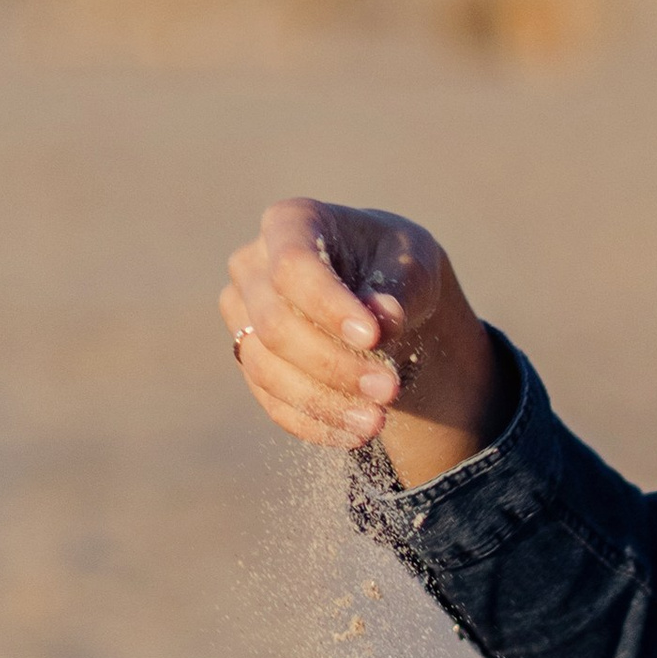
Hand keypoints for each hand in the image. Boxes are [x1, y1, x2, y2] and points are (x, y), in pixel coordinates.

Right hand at [220, 198, 510, 484]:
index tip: (373, 339)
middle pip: (274, 324)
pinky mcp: (250, 359)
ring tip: (377, 421)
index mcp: (291, 223)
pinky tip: (354, 434)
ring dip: (323, 402)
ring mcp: (242, 315)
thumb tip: (383, 320)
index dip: (328, 306)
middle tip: (390, 390)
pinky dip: (312, 422)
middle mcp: (252, 265)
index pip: (294, 266)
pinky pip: (270, 400)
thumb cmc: (394, 266)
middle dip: (333, 364)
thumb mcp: (413, 265)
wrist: (379, 294)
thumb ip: (400, 288)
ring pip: (265, 368)